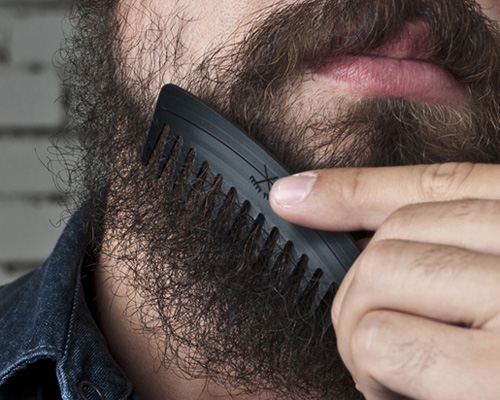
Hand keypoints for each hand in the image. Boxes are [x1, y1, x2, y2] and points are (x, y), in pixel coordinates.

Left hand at [269, 163, 499, 399]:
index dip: (350, 189)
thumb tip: (296, 195)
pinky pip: (383, 340)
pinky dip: (376, 374)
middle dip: (363, 296)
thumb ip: (423, 237)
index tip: (290, 197)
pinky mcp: (499, 378)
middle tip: (389, 351)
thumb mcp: (490, 279)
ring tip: (405, 379)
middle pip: (394, 240)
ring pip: (378, 279)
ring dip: (366, 337)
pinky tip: (415, 398)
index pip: (436, 184)